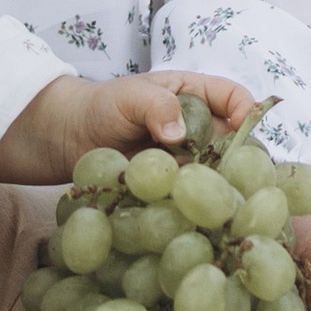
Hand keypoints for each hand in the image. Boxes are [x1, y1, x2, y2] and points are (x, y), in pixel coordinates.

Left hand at [0, 68, 259, 187]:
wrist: (65, 137)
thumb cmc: (100, 105)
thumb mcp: (129, 96)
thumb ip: (156, 108)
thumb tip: (179, 134)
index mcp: (193, 94)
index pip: (232, 96)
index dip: (245, 109)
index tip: (244, 127)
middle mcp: (196, 128)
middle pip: (231, 140)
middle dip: (238, 157)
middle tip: (240, 177)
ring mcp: (183, 160)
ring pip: (214, 172)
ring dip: (217, 185)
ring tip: (221, 202)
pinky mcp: (169, 186)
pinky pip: (188, 195)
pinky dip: (193, 204)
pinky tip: (192, 215)